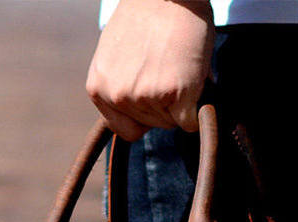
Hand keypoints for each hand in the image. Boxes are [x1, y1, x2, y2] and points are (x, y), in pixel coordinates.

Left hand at [86, 0, 214, 140]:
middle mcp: (118, 96)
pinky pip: (191, 121)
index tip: (152, 92)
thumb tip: (140, 110)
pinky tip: (193, 78)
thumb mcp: (117, 55)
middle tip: (168, 66)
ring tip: (178, 64)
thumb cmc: (148, 16)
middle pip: (152, 126)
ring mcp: (145, 96)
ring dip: (181, 101)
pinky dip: (198, 107)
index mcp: (98, 88)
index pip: (126, 130)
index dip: (144, 115)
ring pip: (172, 122)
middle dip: (164, 104)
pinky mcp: (175, 94)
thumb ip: (121, 84)